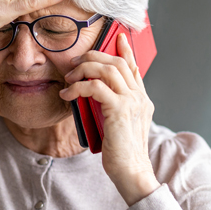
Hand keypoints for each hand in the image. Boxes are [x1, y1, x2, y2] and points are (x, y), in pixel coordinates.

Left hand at [59, 33, 160, 205]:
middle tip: (75, 63)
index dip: (126, 50)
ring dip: (84, 69)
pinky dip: (78, 87)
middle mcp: (140, 97)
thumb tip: (92, 93)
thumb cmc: (122, 153)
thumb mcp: (118, 125)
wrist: (131, 171)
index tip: (118, 37)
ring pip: (108, 69)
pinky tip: (68, 95)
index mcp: (142, 100)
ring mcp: (132, 102)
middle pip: (118, 62)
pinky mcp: (120, 110)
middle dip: (94, 57)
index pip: (134, 68)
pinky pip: (96, 87)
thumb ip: (112, 107)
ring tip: (69, 78)